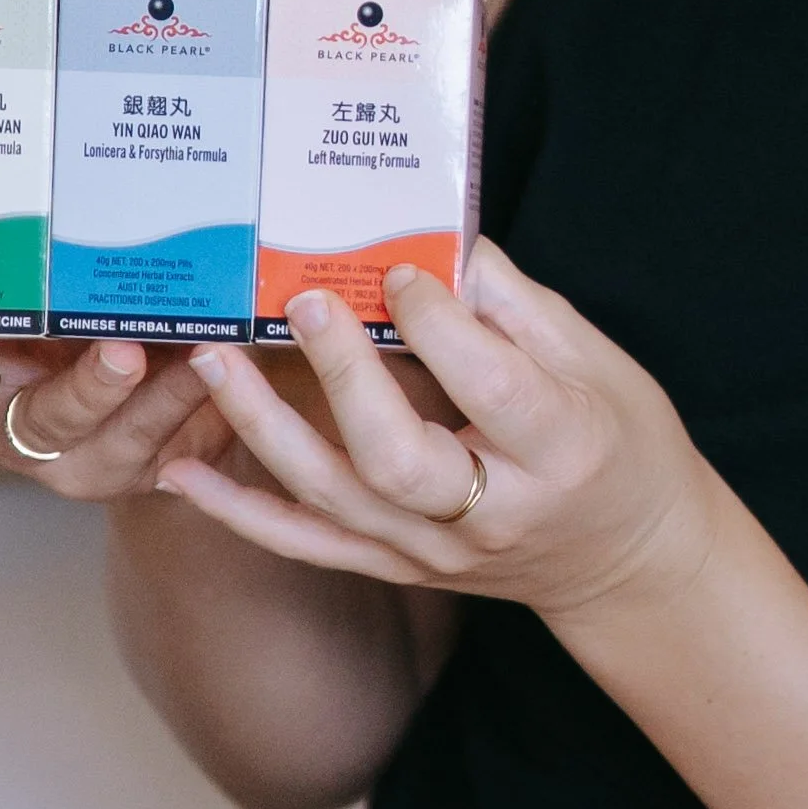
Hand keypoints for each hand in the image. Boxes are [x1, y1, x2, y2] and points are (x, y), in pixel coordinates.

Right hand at [0, 201, 229, 498]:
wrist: (225, 400)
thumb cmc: (153, 307)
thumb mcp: (115, 258)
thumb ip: (87, 216)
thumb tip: (78, 97)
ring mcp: (53, 439)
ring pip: (54, 419)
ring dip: (87, 384)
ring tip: (123, 351)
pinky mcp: (116, 467)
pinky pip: (138, 440)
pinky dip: (171, 400)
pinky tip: (198, 364)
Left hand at [158, 237, 722, 624]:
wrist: (627, 559)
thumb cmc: (620, 443)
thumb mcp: (600, 363)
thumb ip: (517, 307)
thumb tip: (438, 240)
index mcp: (561, 448)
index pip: (489, 384)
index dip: (437, 323)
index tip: (398, 268)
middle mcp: (494, 511)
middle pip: (398, 457)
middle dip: (342, 377)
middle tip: (301, 304)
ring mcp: (438, 549)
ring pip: (337, 499)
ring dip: (264, 429)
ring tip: (215, 360)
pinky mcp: (400, 568)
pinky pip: (309, 545)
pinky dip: (240, 513)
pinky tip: (180, 476)